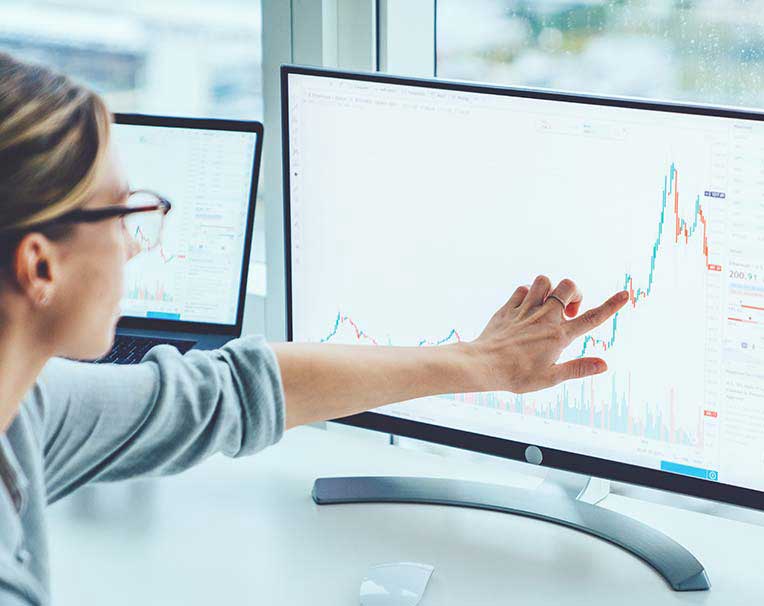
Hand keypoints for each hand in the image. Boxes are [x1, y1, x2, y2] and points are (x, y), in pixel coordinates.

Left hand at [470, 275, 628, 393]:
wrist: (483, 365)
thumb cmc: (517, 375)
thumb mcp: (550, 378)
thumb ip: (578, 369)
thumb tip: (604, 365)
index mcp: (559, 336)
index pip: (591, 318)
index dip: (611, 306)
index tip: (625, 295)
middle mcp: (545, 317)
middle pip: (568, 286)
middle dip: (574, 292)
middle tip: (568, 311)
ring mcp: (526, 310)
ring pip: (544, 281)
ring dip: (550, 289)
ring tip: (547, 306)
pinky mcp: (509, 308)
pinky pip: (522, 289)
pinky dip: (527, 294)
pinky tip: (526, 308)